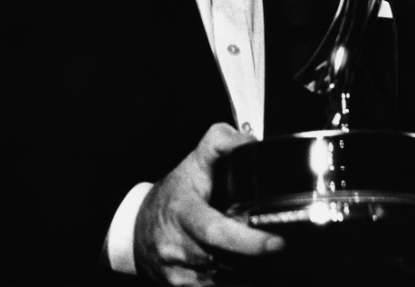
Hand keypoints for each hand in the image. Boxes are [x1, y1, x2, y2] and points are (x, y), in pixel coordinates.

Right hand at [133, 123, 284, 285]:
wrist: (136, 230)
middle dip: (254, 256)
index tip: (277, 243)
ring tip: (264, 257)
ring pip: (227, 280)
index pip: (215, 231)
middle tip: (278, 248)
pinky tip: (246, 269)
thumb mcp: (192, 162)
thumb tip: (250, 142)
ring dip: (250, 271)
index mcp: (183, 212)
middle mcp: (178, 246)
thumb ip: (221, 143)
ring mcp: (180, 272)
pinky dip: (238, 281)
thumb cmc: (171, 196)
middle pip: (227, 260)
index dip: (248, 242)